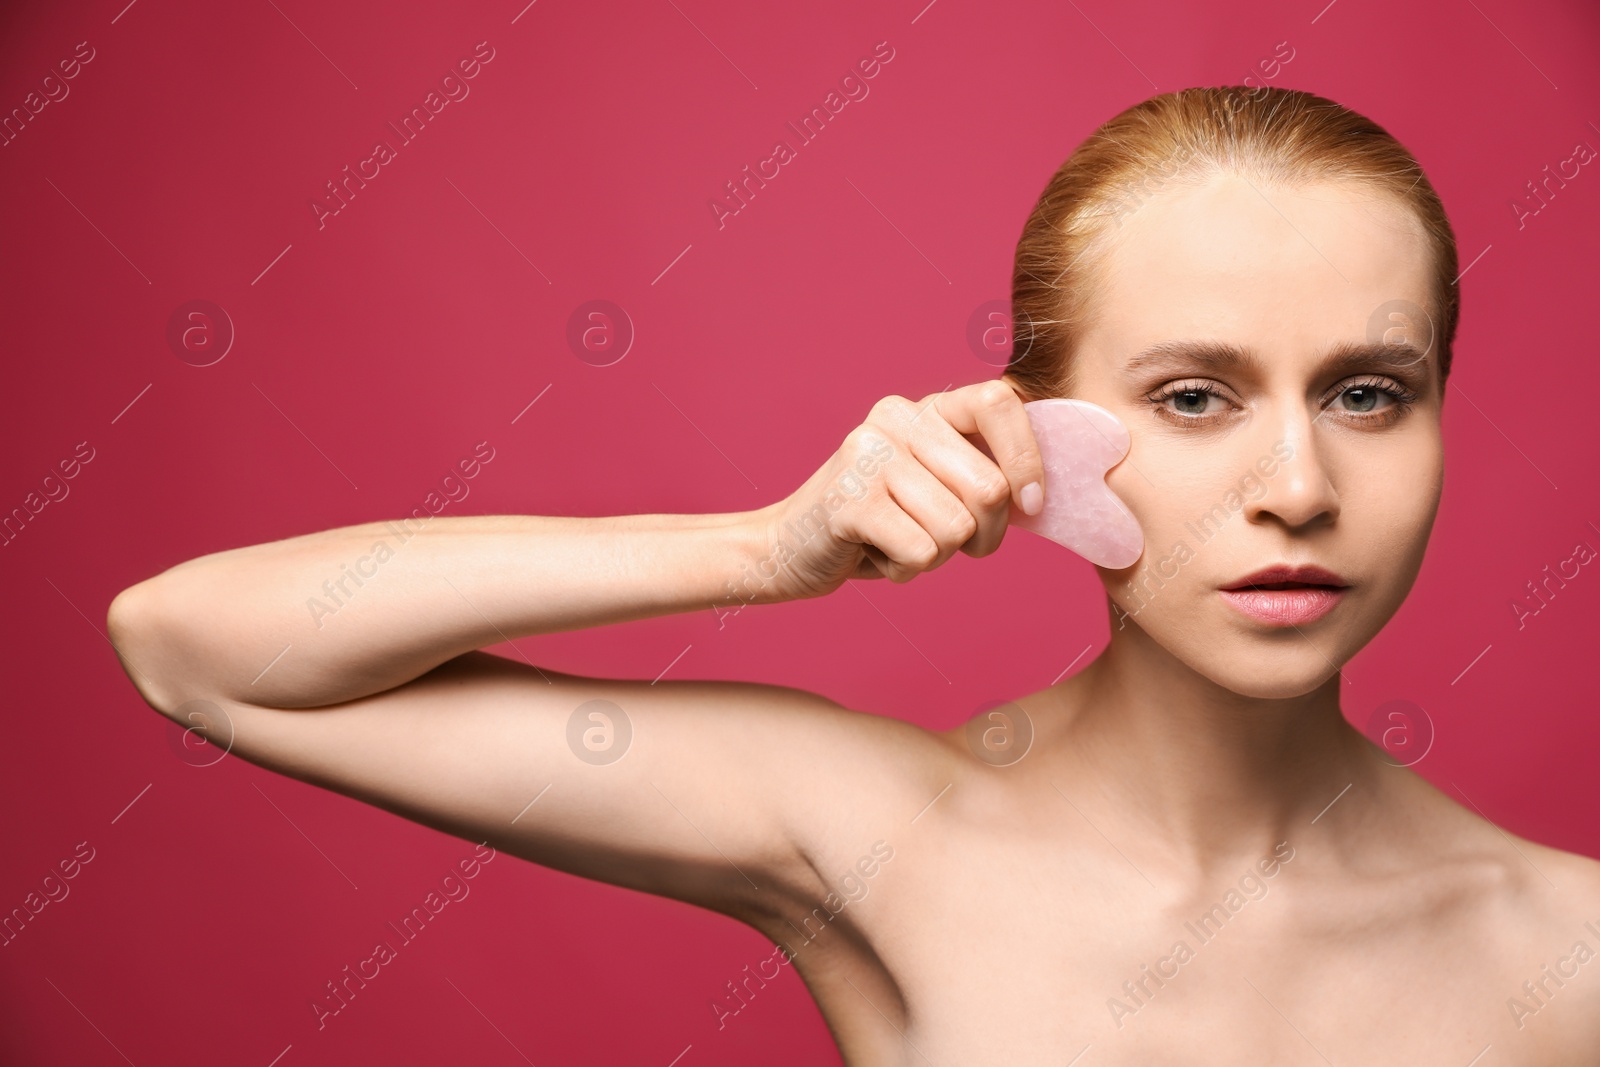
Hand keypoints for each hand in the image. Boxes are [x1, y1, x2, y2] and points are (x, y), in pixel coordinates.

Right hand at [745, 380, 1046, 602]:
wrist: (787, 548)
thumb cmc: (880, 524)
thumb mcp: (936, 487)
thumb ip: (983, 475)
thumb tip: (1050, 489)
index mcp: (924, 408)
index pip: (999, 402)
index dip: (1028, 458)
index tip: (1032, 505)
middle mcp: (895, 418)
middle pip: (989, 487)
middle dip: (983, 536)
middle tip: (946, 543)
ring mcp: (868, 456)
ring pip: (956, 529)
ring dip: (937, 557)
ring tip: (898, 542)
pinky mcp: (849, 501)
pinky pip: (920, 553)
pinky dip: (904, 570)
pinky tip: (874, 554)